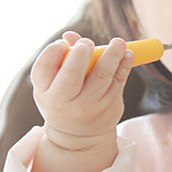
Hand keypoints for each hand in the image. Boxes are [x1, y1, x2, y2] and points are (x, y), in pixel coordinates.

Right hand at [30, 31, 134, 151]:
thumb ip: (63, 58)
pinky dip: (125, 65)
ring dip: (112, 55)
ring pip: (101, 76)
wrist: (78, 137)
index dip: (53, 52)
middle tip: (87, 43)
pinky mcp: (108, 107)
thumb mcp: (55, 83)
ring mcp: (87, 106)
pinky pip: (118, 81)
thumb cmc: (65, 98)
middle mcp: (63, 101)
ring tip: (118, 43)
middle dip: (81, 53)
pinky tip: (128, 54)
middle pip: (71, 73)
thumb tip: (71, 35)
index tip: (63, 43)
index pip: (43, 68)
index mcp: (45, 91)